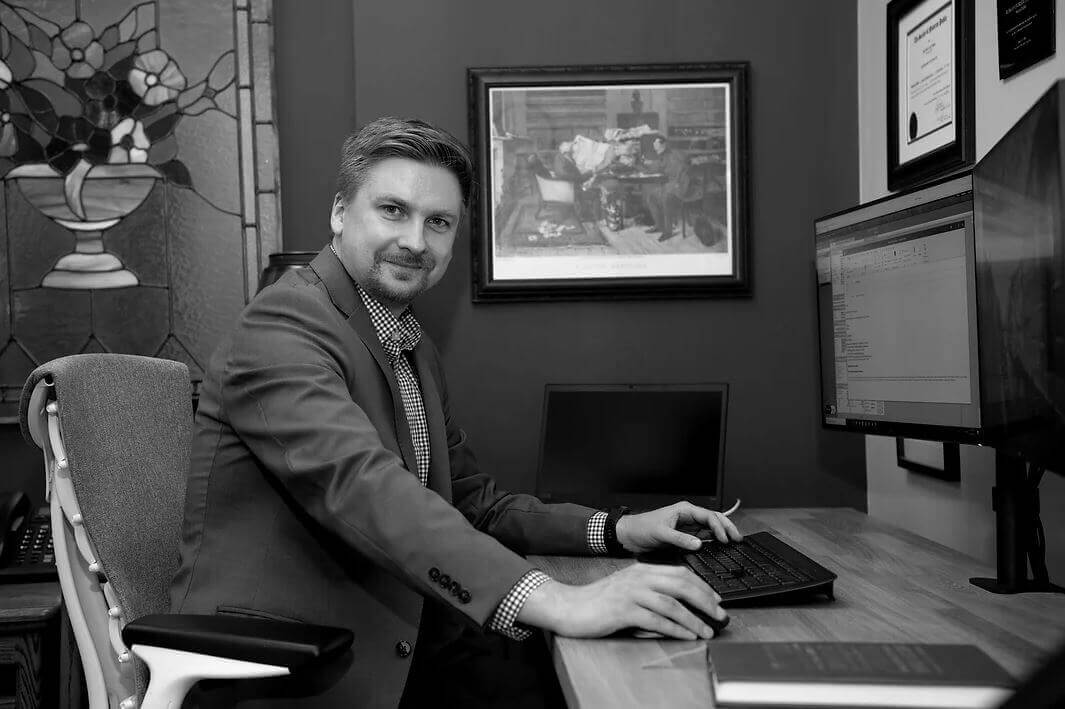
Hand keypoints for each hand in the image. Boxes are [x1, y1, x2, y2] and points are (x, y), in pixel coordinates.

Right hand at [516, 563, 725, 639]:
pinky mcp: (624, 611)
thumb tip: (680, 601)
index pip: (680, 573)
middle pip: (681, 585)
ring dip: (694, 619)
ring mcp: (631, 593)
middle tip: (720, 615)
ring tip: (707, 630)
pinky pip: (656, 621)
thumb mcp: (628, 587)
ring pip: (672, 604)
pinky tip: (686, 635)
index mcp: (642, 570)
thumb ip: (651, 589)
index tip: (717, 600)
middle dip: (706, 601)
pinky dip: (675, 629)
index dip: (702, 586)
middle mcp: (639, 578)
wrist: (571, 606)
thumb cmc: (600, 601)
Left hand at [615, 501, 741, 554]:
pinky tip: (718, 546)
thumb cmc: (641, 528)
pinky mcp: (684, 535)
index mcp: (684, 510)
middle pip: (714, 519)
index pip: (708, 516)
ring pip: (710, 527)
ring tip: (733, 542)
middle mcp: (688, 516)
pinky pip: (702, 536)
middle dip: (727, 527)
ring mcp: (687, 526)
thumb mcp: (660, 533)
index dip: (720, 527)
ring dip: (722, 533)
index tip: (725, 539)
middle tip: (738, 538)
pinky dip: (712, 540)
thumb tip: (699, 544)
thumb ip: (679, 539)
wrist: (629, 534)